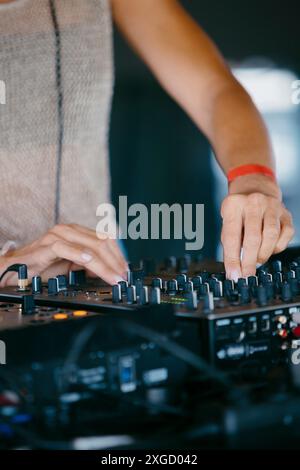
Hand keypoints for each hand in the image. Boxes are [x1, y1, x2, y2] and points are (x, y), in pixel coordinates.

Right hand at [0, 224, 127, 286]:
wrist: (15, 269)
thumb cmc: (42, 265)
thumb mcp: (71, 265)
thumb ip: (89, 265)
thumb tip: (109, 271)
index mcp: (77, 232)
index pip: (106, 239)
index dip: (119, 255)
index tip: (126, 271)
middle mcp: (69, 230)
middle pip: (102, 242)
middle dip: (116, 261)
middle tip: (123, 277)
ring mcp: (57, 236)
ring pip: (90, 246)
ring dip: (105, 263)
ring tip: (114, 277)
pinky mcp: (46, 246)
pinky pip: (66, 248)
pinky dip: (80, 255)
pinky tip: (90, 263)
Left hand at [221, 174, 294, 280]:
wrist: (255, 190)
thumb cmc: (239, 212)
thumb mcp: (227, 221)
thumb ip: (230, 243)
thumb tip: (234, 269)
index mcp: (233, 205)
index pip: (231, 236)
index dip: (232, 259)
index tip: (233, 275)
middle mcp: (253, 203)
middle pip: (253, 238)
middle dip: (249, 261)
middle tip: (247, 275)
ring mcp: (272, 207)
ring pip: (271, 236)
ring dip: (264, 254)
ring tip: (257, 261)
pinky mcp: (286, 214)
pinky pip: (284, 236)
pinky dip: (276, 247)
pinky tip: (269, 249)